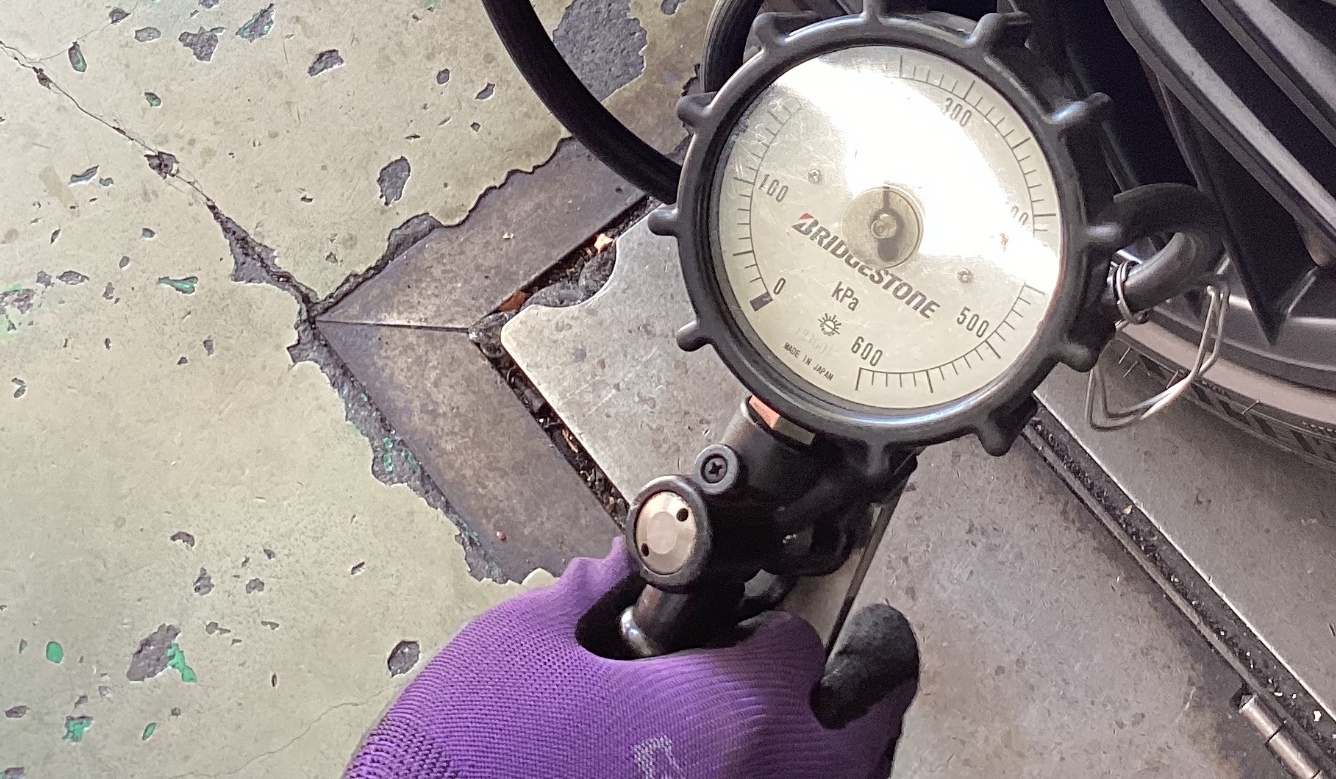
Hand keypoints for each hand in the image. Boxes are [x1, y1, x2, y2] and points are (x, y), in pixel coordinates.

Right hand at [344, 543, 917, 778]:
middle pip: (867, 741)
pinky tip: (743, 770)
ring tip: (815, 728)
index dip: (783, 625)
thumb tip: (615, 575)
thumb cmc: (468, 756)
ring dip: (836, 760)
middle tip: (864, 663)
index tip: (766, 620)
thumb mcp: (526, 643)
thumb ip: (588, 595)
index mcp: (730, 715)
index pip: (804, 649)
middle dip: (866, 696)